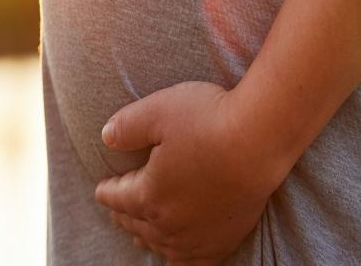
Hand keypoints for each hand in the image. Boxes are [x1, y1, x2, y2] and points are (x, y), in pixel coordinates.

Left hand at [93, 81, 286, 264]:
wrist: (260, 139)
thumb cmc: (209, 119)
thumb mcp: (158, 110)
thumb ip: (127, 126)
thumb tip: (105, 137)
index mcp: (149, 194)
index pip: (118, 197)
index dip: (106, 190)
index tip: (100, 188)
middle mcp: (170, 224)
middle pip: (138, 224)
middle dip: (124, 215)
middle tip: (118, 209)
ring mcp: (199, 235)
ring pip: (163, 245)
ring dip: (148, 237)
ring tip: (141, 234)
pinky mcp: (226, 238)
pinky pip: (196, 262)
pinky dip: (181, 258)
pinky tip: (180, 253)